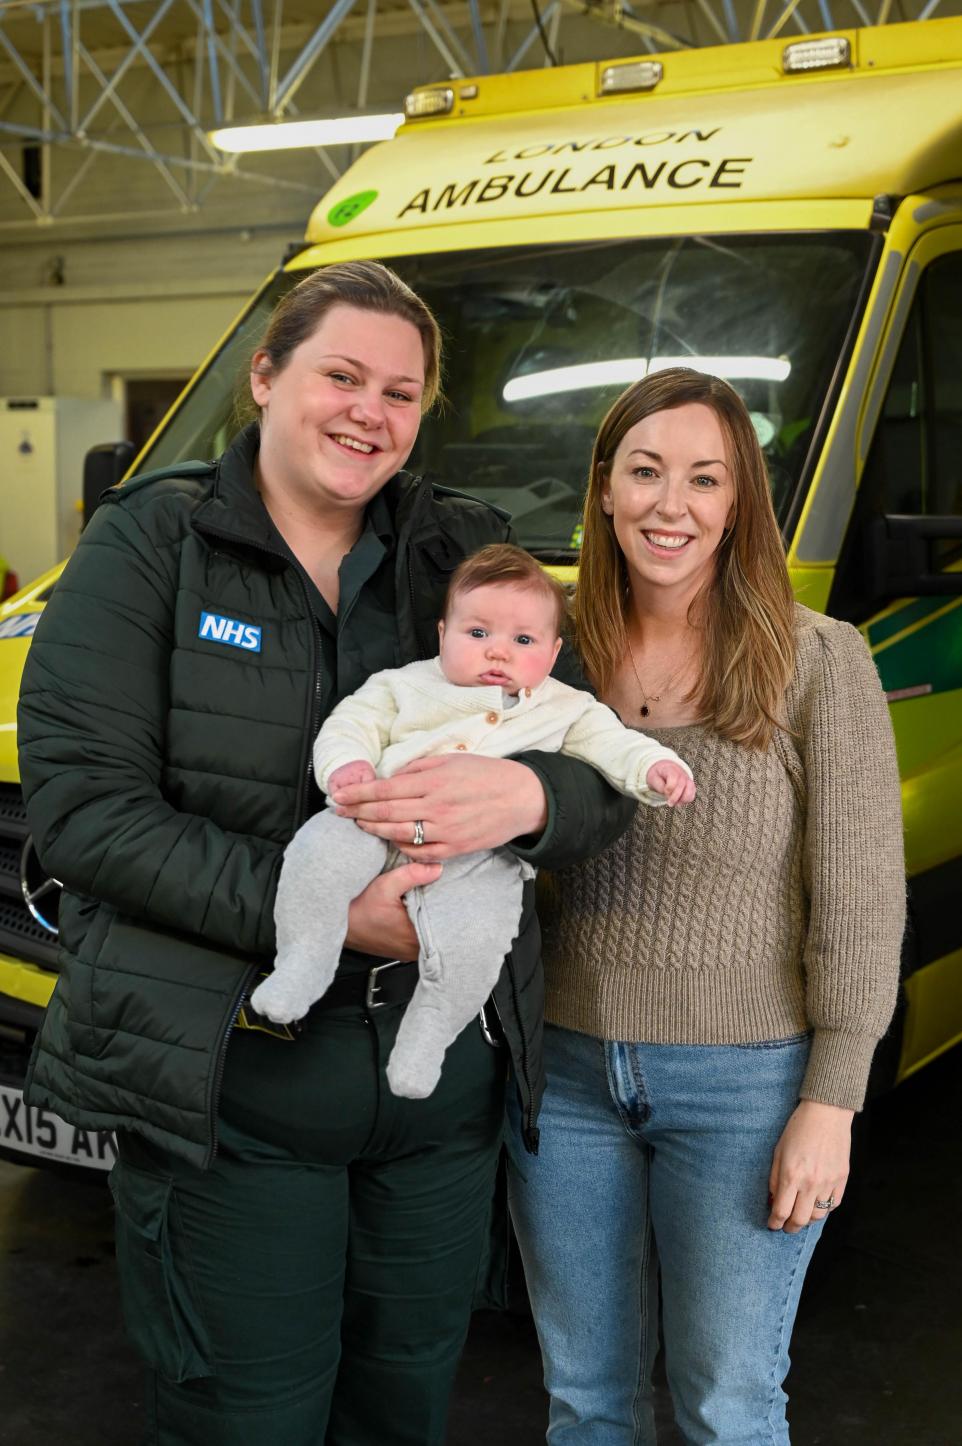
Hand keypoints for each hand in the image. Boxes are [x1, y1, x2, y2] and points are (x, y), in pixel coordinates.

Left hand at [330, 753, 548, 861]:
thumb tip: (392, 776)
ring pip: (398, 834)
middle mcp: (436, 807)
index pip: (385, 789)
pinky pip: (419, 852)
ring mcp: (445, 831)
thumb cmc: (486, 774)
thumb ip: (419, 767)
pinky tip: (391, 840)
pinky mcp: (454, 849)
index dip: (358, 794)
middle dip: (357, 812)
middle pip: (385, 813)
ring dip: (373, 830)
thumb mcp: (452, 759)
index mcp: (434, 781)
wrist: (522, 798)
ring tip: (358, 825)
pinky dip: (401, 846)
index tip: (339, 796)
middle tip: (338, 811)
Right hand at [344, 861, 441, 958]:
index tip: (448, 891)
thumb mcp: (384, 886)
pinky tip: (415, 910)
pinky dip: (420, 923)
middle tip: (439, 892)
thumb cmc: (357, 910)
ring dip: (430, 916)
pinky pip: (420, 936)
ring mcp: (409, 951)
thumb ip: (412, 875)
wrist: (338, 924)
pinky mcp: (402, 949)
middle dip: (440, 908)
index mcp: (416, 936)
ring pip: (430, 932)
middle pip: (439, 926)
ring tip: (427, 899)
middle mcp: (415, 949)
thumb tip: (436, 868)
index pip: (445, 921)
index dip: (448, 904)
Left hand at [646, 760, 696, 806]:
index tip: (665, 792)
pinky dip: (686, 801)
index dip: (669, 788)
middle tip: (669, 803)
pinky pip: (691, 795)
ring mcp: (687, 780)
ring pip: (690, 790)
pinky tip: (678, 802)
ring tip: (675, 803)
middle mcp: (681, 774)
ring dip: (682, 800)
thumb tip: (668, 794)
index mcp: (670, 769)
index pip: (674, 778)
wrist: (665, 769)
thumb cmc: (659, 774)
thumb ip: (659, 786)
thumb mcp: (653, 777)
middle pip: (682, 785)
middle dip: (675, 797)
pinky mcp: (690, 787)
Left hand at [767, 1099, 852, 1232]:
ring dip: (807, 1220)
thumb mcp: (778, 1152)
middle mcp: (811, 1183)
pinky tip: (817, 1205)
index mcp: (791, 1175)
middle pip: (800, 1219)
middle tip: (785, 1227)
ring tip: (801, 1216)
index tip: (772, 1225)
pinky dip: (824, 1209)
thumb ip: (775, 1179)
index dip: (775, 1223)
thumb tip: (773, 1201)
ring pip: (818, 1216)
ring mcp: (829, 1182)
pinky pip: (834, 1204)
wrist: (826, 1114)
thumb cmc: (798, 1129)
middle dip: (790, 1227)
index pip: (781, 1211)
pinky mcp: (842, 1179)